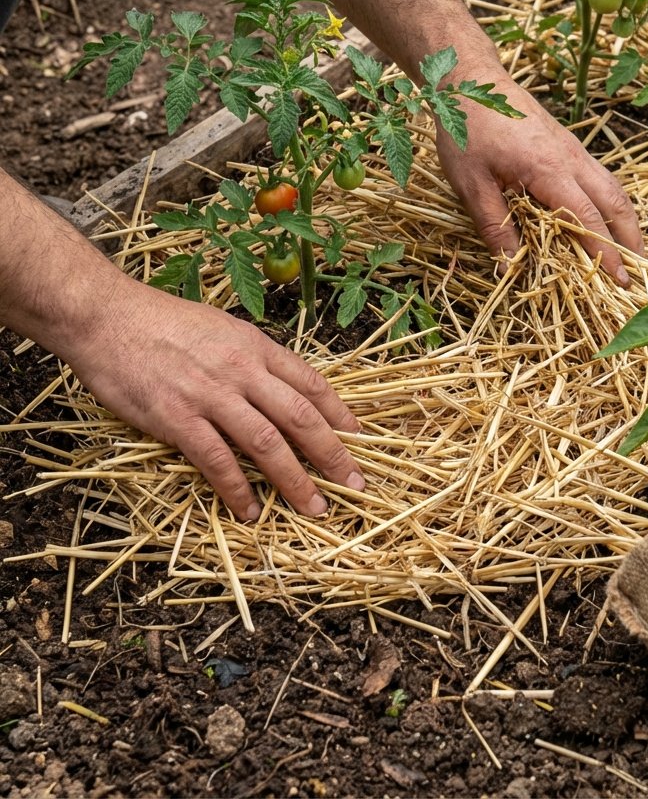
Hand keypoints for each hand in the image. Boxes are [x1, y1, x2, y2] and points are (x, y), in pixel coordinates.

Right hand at [65, 278, 362, 520]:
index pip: (311, 383)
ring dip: (296, 480)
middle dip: (333, 454)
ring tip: (314, 507)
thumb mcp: (223, 329)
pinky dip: (238, 489)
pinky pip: (216, 460)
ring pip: (267, 443)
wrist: (107, 317)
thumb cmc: (164, 323)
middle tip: (354, 484)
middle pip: (300, 417)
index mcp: (256, 347)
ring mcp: (211, 395)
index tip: (359, 439)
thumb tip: (284, 388)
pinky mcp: (177, 418)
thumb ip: (254, 358)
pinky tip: (251, 510)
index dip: (340, 415)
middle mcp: (242, 370)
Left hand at [436, 79, 644, 285]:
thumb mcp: (471, 184)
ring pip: (614, 188)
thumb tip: (509, 266)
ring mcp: (574, 149)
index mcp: (549, 170)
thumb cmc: (468, 129)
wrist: (472, 80)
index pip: (588, 219)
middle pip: (616, 202)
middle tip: (638, 273)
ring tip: (631, 252)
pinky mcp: (569, 145)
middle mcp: (571, 159)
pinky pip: (601, 178)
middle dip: (631, 240)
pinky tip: (607, 221)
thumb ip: (494, 226)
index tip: (619, 280)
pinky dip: (612, 204)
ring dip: (627, 221)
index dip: (605, 253)